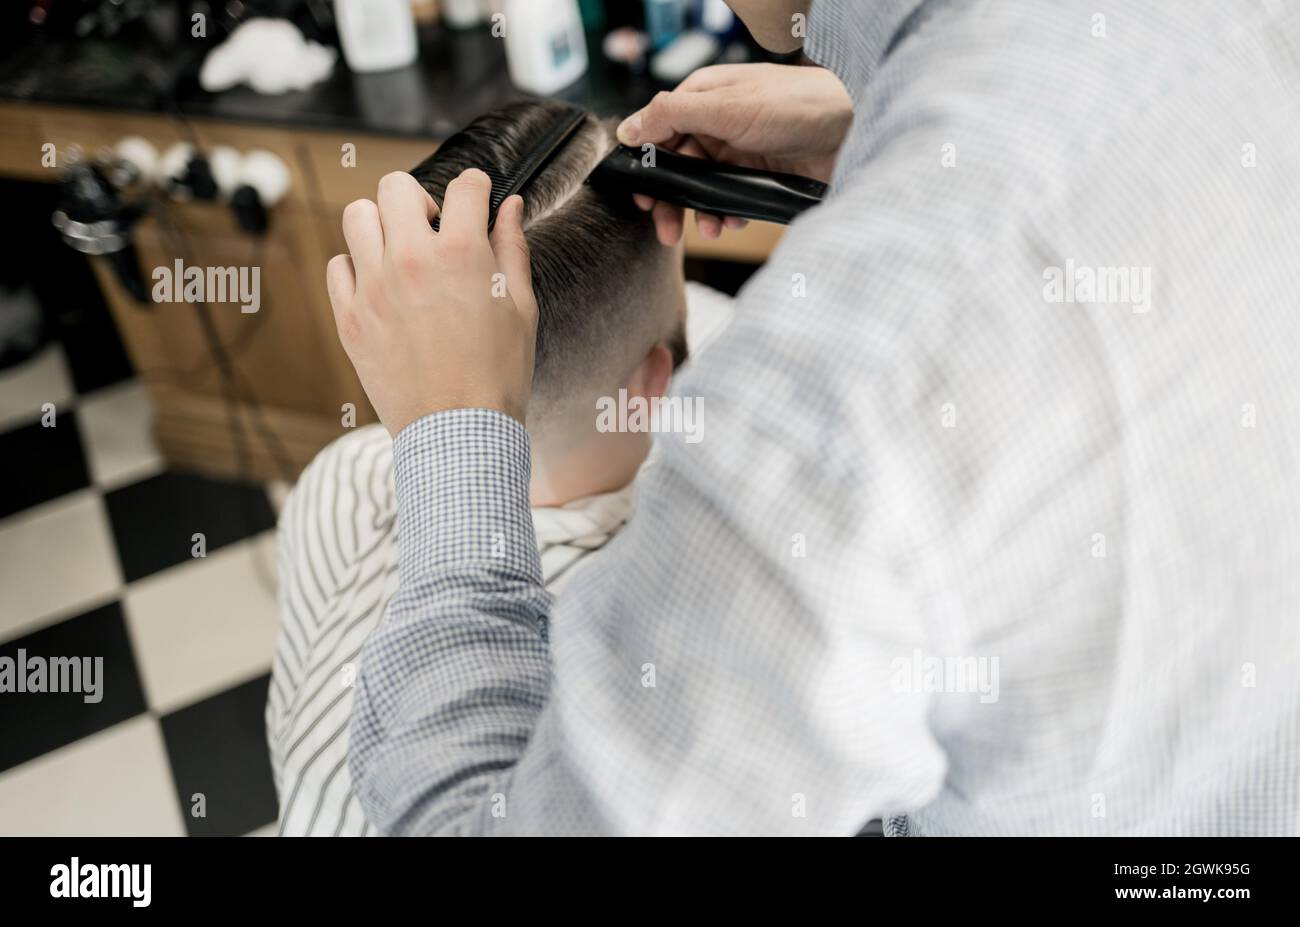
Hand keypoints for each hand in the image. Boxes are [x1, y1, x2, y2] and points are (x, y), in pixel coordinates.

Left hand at [326, 170, 538, 435]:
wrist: (461, 433)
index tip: (476, 198)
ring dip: (380, 225)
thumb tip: (508, 208)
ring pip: (357, 217)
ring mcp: (375, 288)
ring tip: (399, 251)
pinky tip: (380, 286)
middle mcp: (412, 261)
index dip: (476, 188)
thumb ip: (512, 249)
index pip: (464, 187)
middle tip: (432, 226)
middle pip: (396, 187)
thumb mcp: (520, 308)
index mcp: (462, 254)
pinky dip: (356, 268)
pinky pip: (338, 267)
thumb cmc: (498, 375)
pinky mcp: (351, 318)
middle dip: (419, 198)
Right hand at [617, 62, 852, 244]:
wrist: (854, 127)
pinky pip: (731, 201)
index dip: (646, 164)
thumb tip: (628, 130)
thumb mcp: (727, 106)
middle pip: (677, 167)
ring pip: (703, 190)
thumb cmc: (796, 104)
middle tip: (666, 229)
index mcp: (704, 98)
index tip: (641, 194)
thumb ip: (673, 116)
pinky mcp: (759, 176)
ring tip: (708, 229)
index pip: (659, 131)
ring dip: (700, 213)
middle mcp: (718, 124)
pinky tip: (733, 221)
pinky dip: (727, 215)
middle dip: (671, 200)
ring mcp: (739, 152)